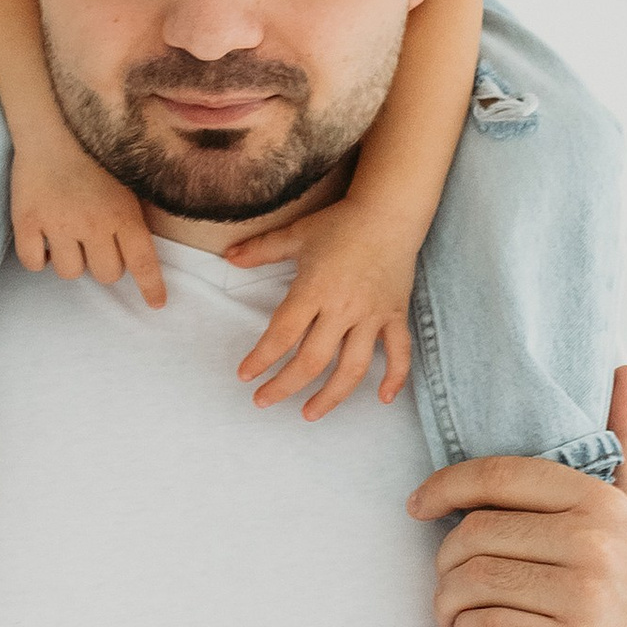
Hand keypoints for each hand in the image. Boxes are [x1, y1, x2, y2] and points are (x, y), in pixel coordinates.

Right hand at [11, 126, 166, 301]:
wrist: (52, 124)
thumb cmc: (94, 150)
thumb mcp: (126, 180)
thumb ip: (132, 215)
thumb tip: (140, 249)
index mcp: (123, 213)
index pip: (142, 262)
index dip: (151, 287)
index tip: (155, 304)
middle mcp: (93, 224)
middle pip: (106, 274)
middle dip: (104, 265)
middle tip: (95, 244)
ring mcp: (59, 224)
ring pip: (70, 272)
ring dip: (71, 261)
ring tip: (67, 238)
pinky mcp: (27, 222)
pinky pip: (34, 263)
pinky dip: (39, 258)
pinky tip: (44, 241)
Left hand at [226, 198, 418, 419]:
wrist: (389, 212)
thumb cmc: (341, 223)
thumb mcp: (296, 234)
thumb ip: (261, 249)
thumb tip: (228, 257)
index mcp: (314, 289)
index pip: (283, 334)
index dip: (262, 359)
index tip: (246, 375)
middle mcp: (343, 308)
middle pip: (312, 360)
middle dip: (285, 386)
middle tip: (264, 401)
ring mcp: (372, 315)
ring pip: (352, 367)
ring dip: (331, 397)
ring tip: (309, 414)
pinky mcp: (395, 315)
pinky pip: (398, 352)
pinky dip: (394, 377)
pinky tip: (382, 399)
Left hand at [407, 368, 626, 626]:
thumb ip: (626, 446)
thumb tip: (624, 369)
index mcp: (603, 502)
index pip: (498, 476)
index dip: (444, 487)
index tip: (419, 505)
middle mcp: (596, 542)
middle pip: (473, 532)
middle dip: (446, 561)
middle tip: (451, 583)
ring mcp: (585, 597)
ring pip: (470, 581)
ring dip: (448, 603)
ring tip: (456, 613)